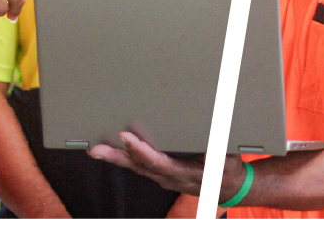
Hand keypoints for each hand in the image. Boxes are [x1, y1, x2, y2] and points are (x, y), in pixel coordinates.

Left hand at [88, 131, 246, 203]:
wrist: (226, 186)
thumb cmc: (225, 171)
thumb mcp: (227, 163)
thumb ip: (218, 157)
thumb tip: (207, 152)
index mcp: (183, 173)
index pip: (157, 162)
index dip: (141, 150)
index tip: (126, 137)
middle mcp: (168, 177)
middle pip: (138, 166)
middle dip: (116, 157)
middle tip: (96, 148)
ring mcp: (162, 176)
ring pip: (135, 167)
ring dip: (114, 158)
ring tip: (95, 149)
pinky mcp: (160, 172)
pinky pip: (138, 166)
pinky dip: (122, 158)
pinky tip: (110, 151)